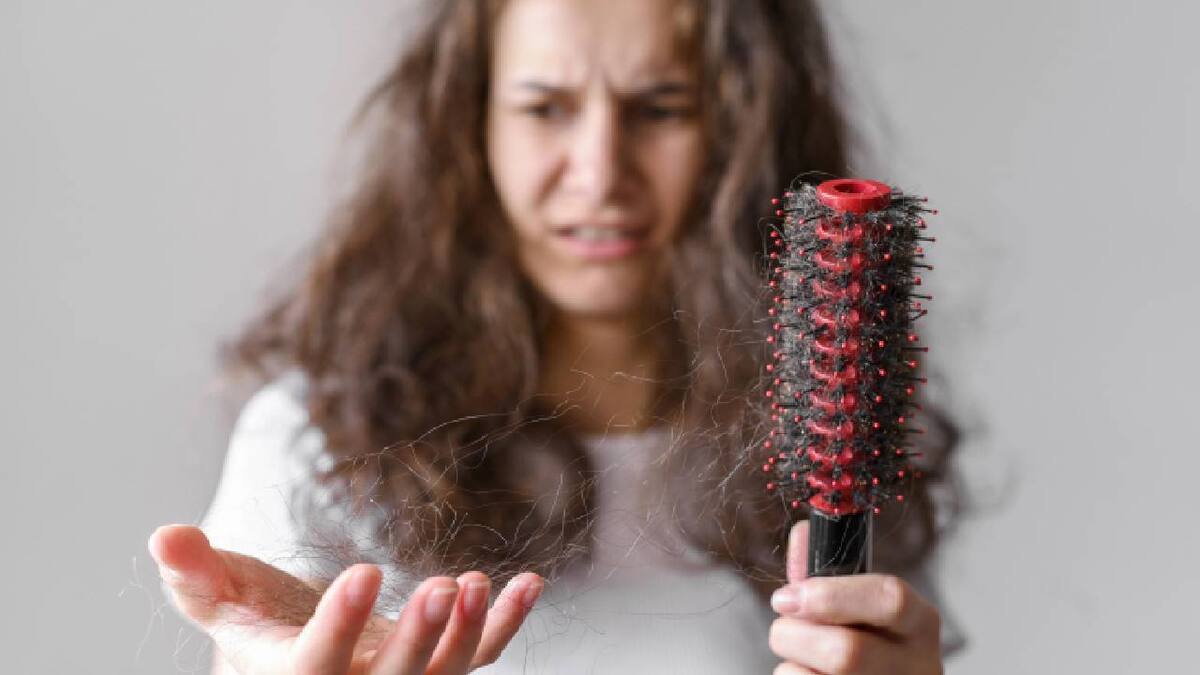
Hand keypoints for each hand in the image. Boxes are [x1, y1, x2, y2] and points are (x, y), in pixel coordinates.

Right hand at [148, 524, 542, 673]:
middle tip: (444, 587)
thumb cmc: (255, 621)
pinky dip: (506, 623)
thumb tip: (164, 535)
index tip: (366, 570)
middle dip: (420, 639)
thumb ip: (195, 574)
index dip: (341, 625)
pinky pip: (481, 655)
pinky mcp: (437, 664)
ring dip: (469, 634)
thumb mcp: (220, 597)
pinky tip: (529, 582)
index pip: (316, 667)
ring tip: (479, 583)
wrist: (301, 651)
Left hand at [767, 520, 942, 674]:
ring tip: (798, 656)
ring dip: (790, 663)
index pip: (891, 599)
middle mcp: (917, 666)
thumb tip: (801, 532)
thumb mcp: (858, 605)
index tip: (788, 596)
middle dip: (795, 636)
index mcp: (920, 623)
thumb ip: (827, 573)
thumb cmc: (866, 643)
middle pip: (847, 653)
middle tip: (783, 630)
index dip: (831, 595)